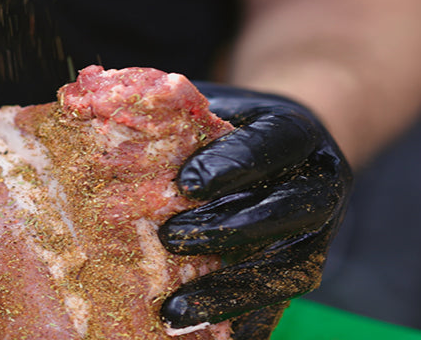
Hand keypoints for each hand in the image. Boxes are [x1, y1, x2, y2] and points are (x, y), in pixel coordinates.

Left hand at [158, 83, 352, 338]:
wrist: (287, 146)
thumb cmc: (231, 123)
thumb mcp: (211, 103)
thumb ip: (176, 112)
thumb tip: (100, 117)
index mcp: (298, 133)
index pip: (272, 145)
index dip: (233, 164)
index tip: (186, 183)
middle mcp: (321, 184)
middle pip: (285, 211)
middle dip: (227, 230)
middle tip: (169, 240)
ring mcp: (320, 233)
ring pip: (286, 268)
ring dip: (230, 293)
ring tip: (174, 311)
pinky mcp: (305, 269)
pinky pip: (279, 303)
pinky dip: (243, 324)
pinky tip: (200, 338)